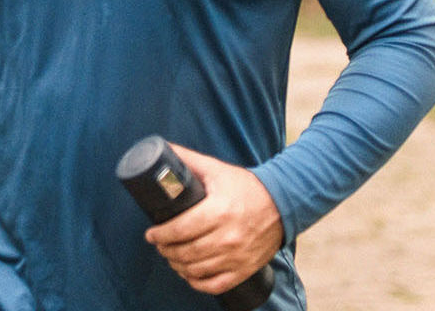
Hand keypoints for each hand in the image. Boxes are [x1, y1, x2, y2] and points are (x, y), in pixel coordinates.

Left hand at [144, 143, 282, 294]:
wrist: (283, 204)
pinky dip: (198, 283)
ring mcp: (238, 256)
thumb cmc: (246, 187)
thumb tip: (161, 149)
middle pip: (187, 252)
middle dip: (166, 250)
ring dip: (178, 266)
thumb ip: (188, 160)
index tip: (151, 234)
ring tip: (171, 257)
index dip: (161, 234)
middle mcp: (229, 237)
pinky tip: (189, 275)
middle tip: (159, 244)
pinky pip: (217, 285)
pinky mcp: (246, 268)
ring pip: (198, 270)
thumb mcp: (216, 169)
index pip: (181, 229)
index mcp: (219, 211)